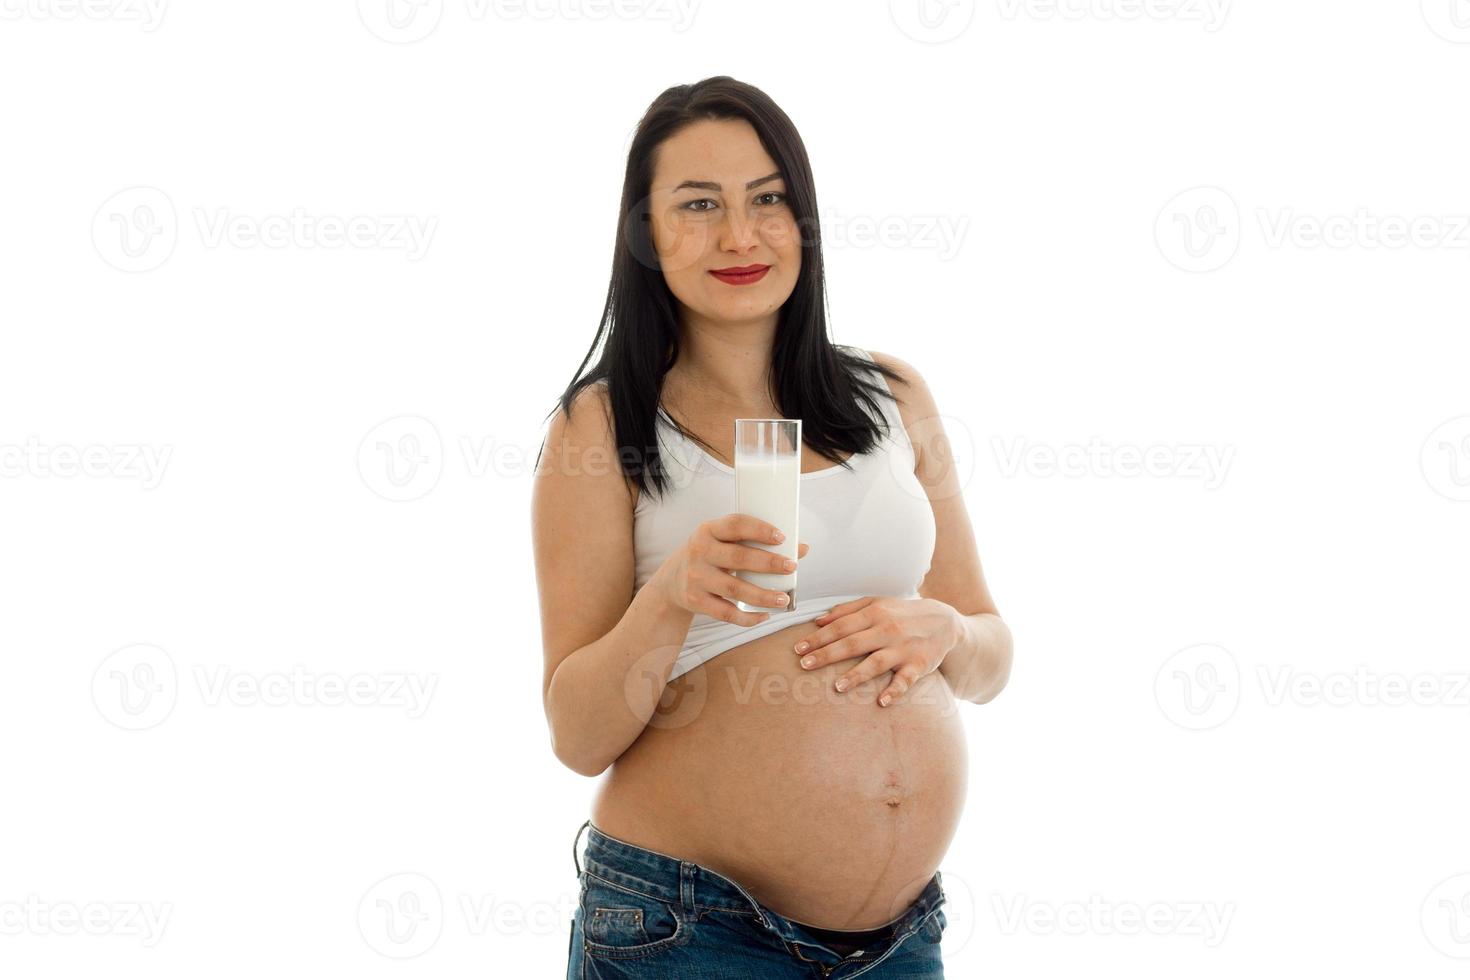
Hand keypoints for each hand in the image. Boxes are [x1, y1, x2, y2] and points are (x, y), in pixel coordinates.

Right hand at [658, 513, 808, 625]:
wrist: (671, 582)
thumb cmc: (709, 557)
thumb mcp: (724, 543)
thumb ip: (756, 542)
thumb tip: (803, 548)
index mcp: (708, 530)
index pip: (735, 524)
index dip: (759, 530)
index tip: (782, 537)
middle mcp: (699, 552)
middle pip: (739, 558)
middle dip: (768, 563)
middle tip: (791, 567)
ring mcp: (696, 578)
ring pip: (735, 589)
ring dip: (763, 595)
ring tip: (784, 598)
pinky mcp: (696, 601)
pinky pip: (726, 613)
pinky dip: (748, 617)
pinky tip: (764, 616)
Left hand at [792, 596, 957, 706]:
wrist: (944, 621)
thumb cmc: (902, 614)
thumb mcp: (876, 603)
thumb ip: (846, 611)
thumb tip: (818, 620)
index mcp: (874, 613)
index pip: (841, 626)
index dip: (818, 638)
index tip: (798, 649)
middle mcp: (887, 630)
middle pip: (853, 643)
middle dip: (827, 655)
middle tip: (804, 665)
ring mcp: (903, 648)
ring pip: (876, 662)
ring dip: (857, 675)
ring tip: (837, 686)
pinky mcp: (918, 665)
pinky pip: (906, 680)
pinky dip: (895, 691)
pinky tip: (882, 702)